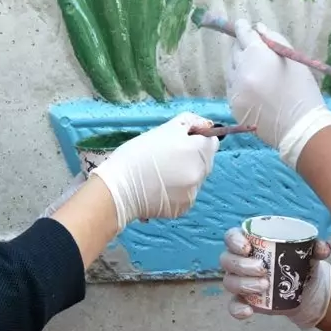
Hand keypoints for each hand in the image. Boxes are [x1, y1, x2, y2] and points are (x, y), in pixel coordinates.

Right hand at [90, 113, 218, 229]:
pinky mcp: (183, 208)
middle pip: (205, 161)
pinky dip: (177, 191)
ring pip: (195, 178)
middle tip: (167, 156)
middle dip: (192, 157)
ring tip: (161, 173)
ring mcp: (192, 193)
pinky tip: (159, 187)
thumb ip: (190, 122)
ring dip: (185, 174)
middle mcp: (200, 174)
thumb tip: (207, 124)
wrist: (119, 188)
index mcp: (198, 151)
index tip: (182, 140)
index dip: (198, 138)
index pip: (212, 141)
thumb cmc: (138, 154)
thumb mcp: (164, 129)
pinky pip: (186, 194)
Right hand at [219, 227, 330, 328]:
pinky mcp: (243, 300)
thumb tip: (323, 248)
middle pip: (227, 260)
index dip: (234, 241)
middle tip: (263, 269)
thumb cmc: (298, 262)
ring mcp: (238, 281)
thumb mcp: (308, 252)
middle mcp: (238, 260)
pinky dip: (238, 309)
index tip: (247, 248)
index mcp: (249, 242)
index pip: (231, 237)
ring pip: (229, 282)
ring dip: (244, 284)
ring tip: (265, 286)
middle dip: (242, 265)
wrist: (303, 288)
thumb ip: (316, 247)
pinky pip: (233, 305)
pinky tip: (249, 311)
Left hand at [225, 20, 330, 167]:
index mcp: (256, 55)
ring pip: (231, 70)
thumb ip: (274, 39)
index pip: (243, 34)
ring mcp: (235, 89)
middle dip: (242, 47)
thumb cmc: (302, 90)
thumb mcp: (293, 59)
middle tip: (252, 49)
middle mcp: (241, 70)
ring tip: (255, 72)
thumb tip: (258, 29)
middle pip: (234, 50)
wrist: (300, 127)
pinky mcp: (233, 105)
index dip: (243, 28)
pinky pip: (232, 87)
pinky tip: (253, 88)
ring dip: (239, 66)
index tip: (243, 25)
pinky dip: (239, 84)